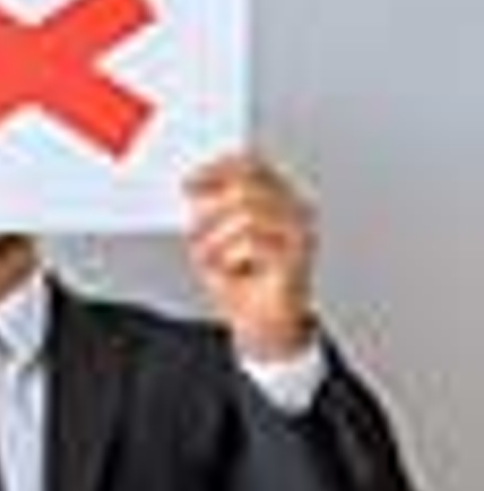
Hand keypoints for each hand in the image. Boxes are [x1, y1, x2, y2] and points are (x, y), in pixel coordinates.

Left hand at [185, 152, 319, 363]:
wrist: (262, 325)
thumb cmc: (241, 282)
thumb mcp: (213, 240)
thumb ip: (208, 212)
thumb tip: (193, 190)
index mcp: (277, 198)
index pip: (252, 164)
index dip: (218, 169)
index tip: (188, 184)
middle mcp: (295, 209)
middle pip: (246, 188)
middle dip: (210, 212)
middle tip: (195, 236)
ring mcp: (301, 230)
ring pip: (246, 214)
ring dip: (216, 241)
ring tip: (215, 262)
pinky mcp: (299, 254)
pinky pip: (252, 242)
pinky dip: (230, 257)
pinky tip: (233, 271)